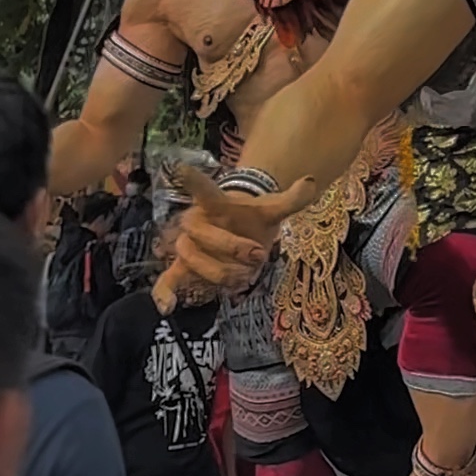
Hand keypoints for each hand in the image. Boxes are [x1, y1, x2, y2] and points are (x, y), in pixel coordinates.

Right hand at [155, 157, 311, 304]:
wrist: (239, 231)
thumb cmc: (252, 218)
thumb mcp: (274, 208)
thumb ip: (292, 198)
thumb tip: (311, 182)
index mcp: (216, 202)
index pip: (204, 188)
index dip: (192, 179)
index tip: (179, 167)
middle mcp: (196, 221)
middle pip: (204, 233)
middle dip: (232, 247)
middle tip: (258, 255)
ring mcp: (187, 245)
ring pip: (192, 259)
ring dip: (219, 272)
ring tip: (243, 277)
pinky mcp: (182, 268)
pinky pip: (167, 280)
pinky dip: (164, 293)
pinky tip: (167, 307)